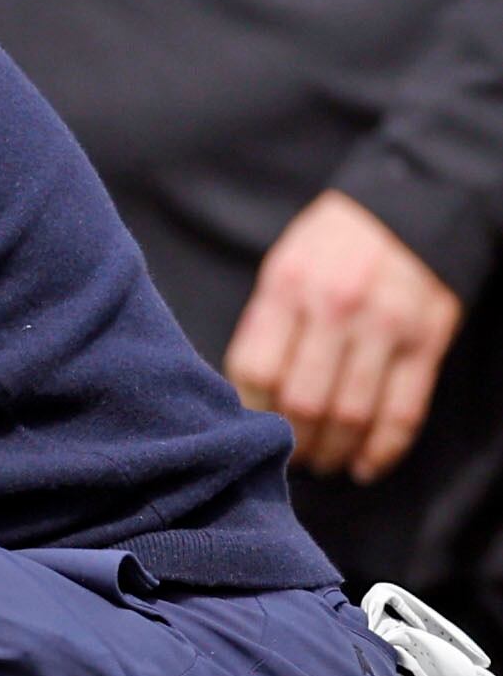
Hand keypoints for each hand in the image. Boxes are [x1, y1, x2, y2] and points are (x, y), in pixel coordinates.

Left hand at [226, 189, 462, 481]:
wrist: (410, 209)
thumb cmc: (331, 246)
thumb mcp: (284, 266)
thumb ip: (267, 325)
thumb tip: (247, 396)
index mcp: (288, 286)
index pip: (256, 369)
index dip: (251, 410)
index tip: (251, 426)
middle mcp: (337, 307)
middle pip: (303, 400)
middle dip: (291, 441)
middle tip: (287, 458)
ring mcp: (387, 327)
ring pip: (352, 413)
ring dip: (333, 452)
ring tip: (321, 464)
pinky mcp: (428, 342)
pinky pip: (404, 410)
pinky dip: (383, 449)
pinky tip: (365, 467)